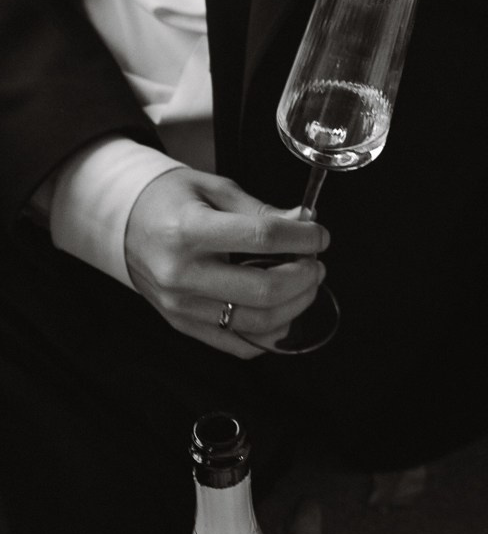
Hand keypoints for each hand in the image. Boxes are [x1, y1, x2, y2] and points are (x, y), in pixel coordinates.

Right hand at [125, 167, 328, 357]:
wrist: (121, 224)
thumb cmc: (167, 201)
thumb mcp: (213, 189)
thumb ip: (260, 210)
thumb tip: (303, 223)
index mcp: (188, 230)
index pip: (262, 238)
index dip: (302, 237)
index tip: (319, 235)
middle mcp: (181, 273)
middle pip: (264, 289)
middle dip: (305, 277)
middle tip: (316, 264)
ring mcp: (180, 305)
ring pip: (257, 322)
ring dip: (295, 306)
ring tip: (305, 285)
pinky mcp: (183, 324)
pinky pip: (238, 343)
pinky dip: (270, 333)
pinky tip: (282, 312)